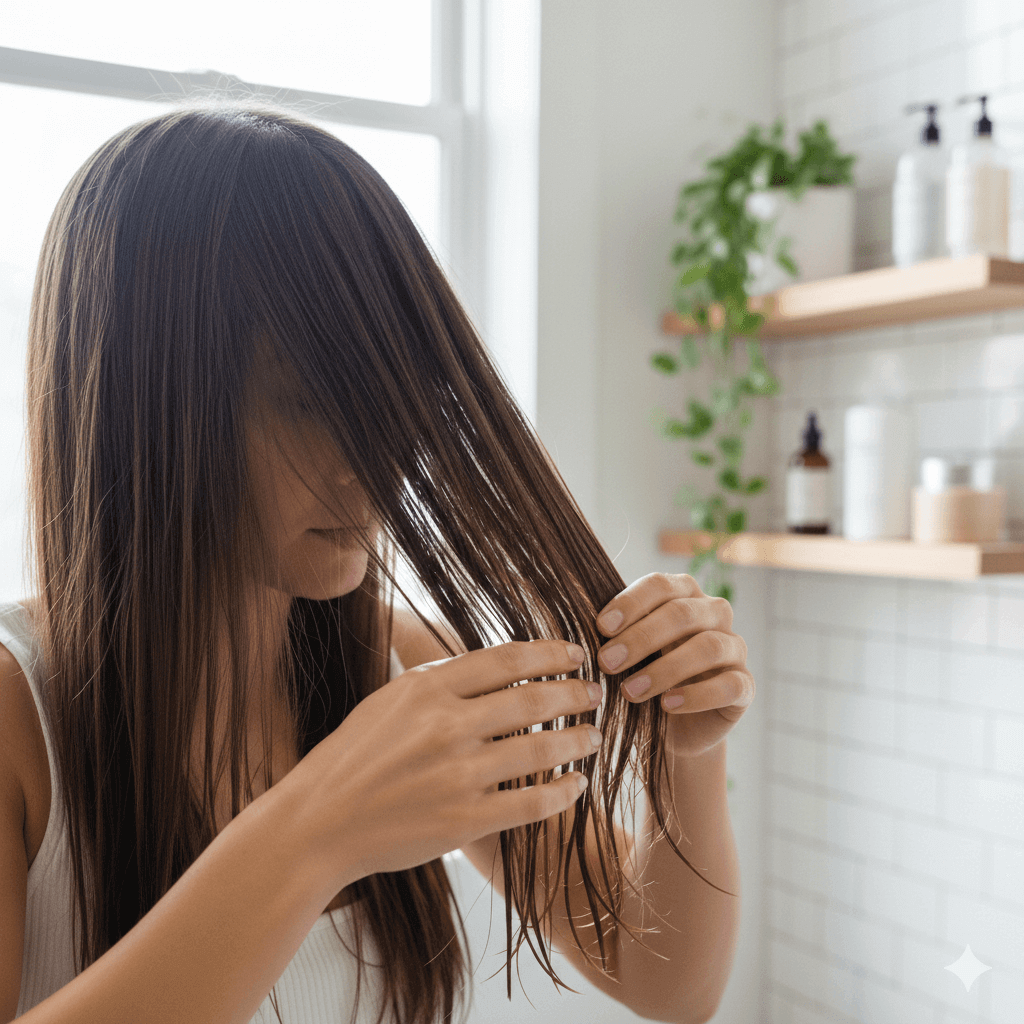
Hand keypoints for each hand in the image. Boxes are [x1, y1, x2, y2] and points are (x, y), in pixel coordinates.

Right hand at [284, 640, 603, 884]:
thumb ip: (441, 681)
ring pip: (540, 748)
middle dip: (574, 692)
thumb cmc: (352, 757)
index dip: (550, 653)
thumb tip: (498, 665)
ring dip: (577, 740)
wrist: (317, 823)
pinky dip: (562, 792)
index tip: (577, 653)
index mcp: (427, 689)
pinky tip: (578, 785)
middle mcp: (446, 725)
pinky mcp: (463, 820)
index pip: (507, 659)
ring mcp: (457, 774)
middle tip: (597, 693)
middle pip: (531, 698)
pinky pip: (530, 802)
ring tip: (595, 736)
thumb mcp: (390, 700)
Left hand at [595, 573, 754, 757]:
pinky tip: (668, 705)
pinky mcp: (745, 685)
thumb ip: (616, 633)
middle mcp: (714, 613)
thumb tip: (581, 625)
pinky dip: (697, 695)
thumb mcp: (628, 650)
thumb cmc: (645, 674)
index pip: (660, 585)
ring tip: (630, 691)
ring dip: (665, 669)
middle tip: (607, 663)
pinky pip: (730, 685)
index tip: (600, 627)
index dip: (630, 603)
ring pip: (708, 647)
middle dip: (641, 638)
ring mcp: (735, 648)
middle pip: (682, 614)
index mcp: (684, 593)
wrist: (675, 725)